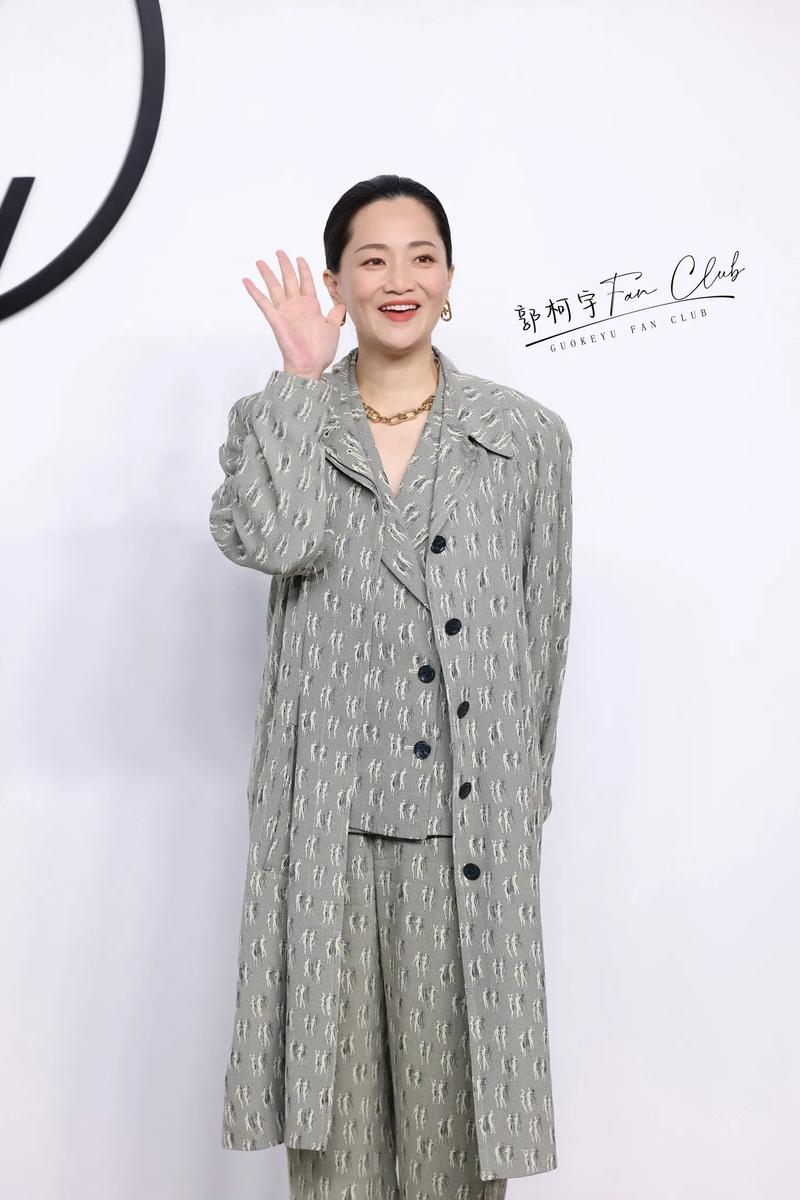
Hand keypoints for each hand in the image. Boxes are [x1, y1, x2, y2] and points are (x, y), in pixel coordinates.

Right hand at [242, 251, 346, 377]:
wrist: (309, 365)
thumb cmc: (320, 351)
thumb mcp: (333, 329)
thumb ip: (335, 314)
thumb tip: (341, 303)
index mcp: (311, 306)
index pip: (305, 282)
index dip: (303, 270)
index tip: (299, 258)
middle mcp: (296, 306)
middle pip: (289, 279)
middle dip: (284, 265)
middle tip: (279, 252)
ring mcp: (285, 311)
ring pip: (274, 287)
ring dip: (267, 274)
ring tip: (261, 262)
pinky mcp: (275, 319)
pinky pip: (263, 302)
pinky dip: (254, 291)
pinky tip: (246, 281)